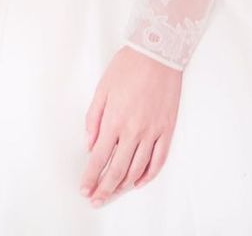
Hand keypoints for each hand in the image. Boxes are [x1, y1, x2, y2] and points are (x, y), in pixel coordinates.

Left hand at [80, 45, 181, 207]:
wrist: (158, 52)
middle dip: (104, 188)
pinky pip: (158, 160)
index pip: (99, 158)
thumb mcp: (102, 87)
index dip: (90, 177)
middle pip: (117, 170)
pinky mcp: (167, 129)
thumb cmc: (129, 65)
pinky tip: (140, 181)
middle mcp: (133, 130)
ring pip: (137, 169)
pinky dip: (148, 175)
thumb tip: (90, 143)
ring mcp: (152, 132)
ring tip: (115, 192)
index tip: (84, 188)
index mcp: (114, 120)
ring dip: (124, 185)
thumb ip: (93, 118)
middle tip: (96, 199)